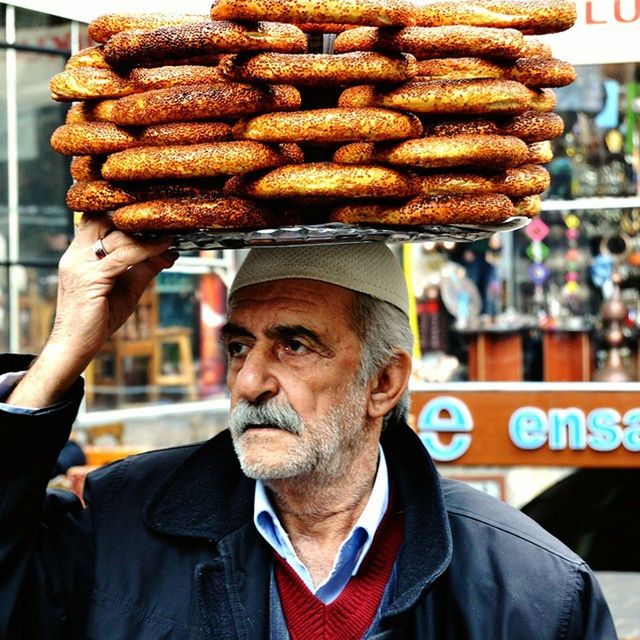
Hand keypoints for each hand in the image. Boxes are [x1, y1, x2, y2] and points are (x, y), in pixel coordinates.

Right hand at [7, 215, 176, 407]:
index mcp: (78, 253)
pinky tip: (165, 247)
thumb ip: (143, 267)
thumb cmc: (97, 317)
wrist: (74, 345)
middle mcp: (76, 254)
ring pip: (118, 236)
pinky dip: (147, 249)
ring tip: (171, 234)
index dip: (120, 212)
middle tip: (163, 219)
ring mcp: (80, 265)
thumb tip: (168, 252)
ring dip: (148, 234)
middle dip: (133, 217)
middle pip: (103, 219)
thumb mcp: (126, 288)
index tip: (150, 214)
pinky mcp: (90, 278)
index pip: (95, 219)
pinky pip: (123, 256)